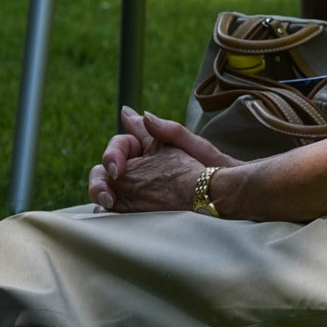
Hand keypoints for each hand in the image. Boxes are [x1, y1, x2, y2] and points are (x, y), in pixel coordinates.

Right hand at [88, 106, 234, 212]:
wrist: (226, 197)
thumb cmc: (214, 168)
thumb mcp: (193, 146)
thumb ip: (167, 129)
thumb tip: (137, 113)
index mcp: (150, 148)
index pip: (120, 145)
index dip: (114, 153)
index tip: (117, 167)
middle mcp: (140, 167)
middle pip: (106, 168)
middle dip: (100, 178)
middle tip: (107, 193)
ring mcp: (138, 189)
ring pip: (106, 187)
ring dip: (100, 192)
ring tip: (107, 203)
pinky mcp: (139, 208)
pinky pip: (117, 207)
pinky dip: (108, 209)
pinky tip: (108, 213)